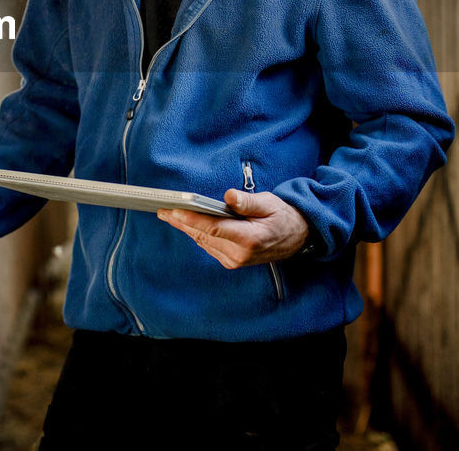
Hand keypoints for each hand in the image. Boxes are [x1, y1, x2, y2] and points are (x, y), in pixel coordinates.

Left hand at [157, 190, 310, 268]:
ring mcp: (235, 260)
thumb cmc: (283, 217)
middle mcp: (240, 254)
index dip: (192, 219)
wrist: (297, 239)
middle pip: (203, 236)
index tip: (174, 211)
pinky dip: (196, 233)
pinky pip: (208, 245)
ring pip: (203, 241)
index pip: (214, 228)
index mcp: (250, 239)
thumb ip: (249, 201)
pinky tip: (185, 223)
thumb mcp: (270, 203)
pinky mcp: (232, 261)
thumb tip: (229, 197)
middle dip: (181, 222)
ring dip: (185, 228)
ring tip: (167, 214)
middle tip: (161, 209)